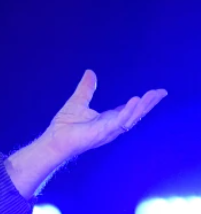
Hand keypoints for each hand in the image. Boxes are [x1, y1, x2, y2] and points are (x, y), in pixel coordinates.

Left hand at [6, 71, 166, 197]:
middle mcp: (110, 126)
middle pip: (135, 114)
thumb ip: (86, 88)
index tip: (155, 92)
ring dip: (143, 106)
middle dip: (149, 104)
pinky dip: (128, 111)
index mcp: (107, 119)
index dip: (142, 101)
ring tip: (153, 95)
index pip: (129, 109)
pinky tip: (135, 100)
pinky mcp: (102, 133)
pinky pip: (119, 121)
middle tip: (161, 92)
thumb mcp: (77, 102)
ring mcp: (108, 131)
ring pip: (131, 118)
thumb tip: (90, 72)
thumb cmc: (63, 127)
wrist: (53, 141)